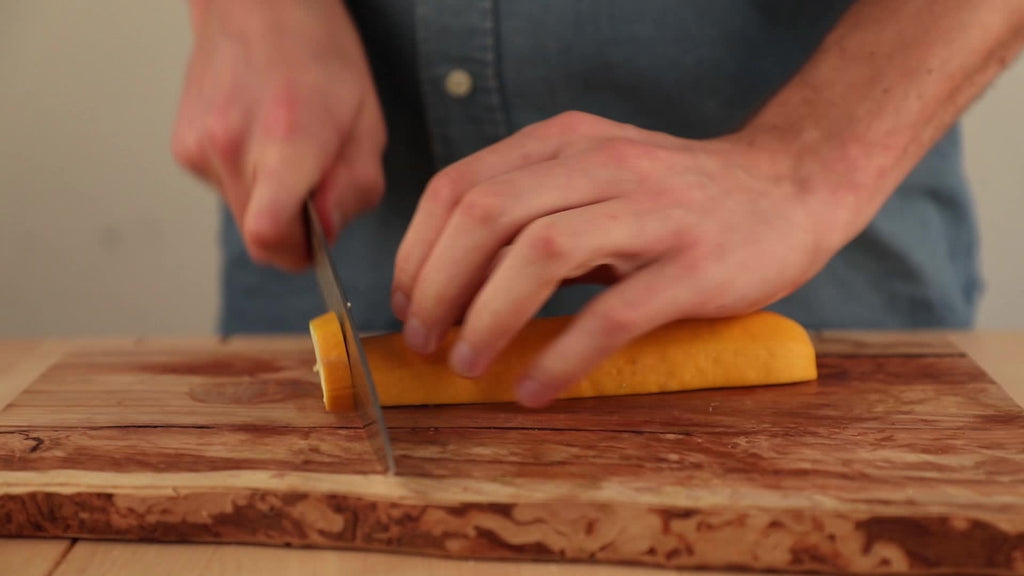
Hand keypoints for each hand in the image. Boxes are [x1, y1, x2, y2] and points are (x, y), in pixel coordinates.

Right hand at [172, 0, 385, 269]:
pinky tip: (260, 138)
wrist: (258, 6)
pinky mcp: (183, 147)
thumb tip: (327, 232)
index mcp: (287, 141)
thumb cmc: (318, 55)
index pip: (269, 236)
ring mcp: (200, 147)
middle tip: (313, 185)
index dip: (297, 254)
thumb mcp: (367, 122)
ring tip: (286, 150)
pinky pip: (224, 188)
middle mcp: (233, 146)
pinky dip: (248, 178)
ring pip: (241, 213)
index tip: (316, 244)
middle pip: (258, 235)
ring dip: (270, 199)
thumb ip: (355, 187)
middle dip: (293, 228)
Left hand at [392, 111, 853, 406]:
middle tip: (424, 341)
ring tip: (467, 365)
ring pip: (538, 254)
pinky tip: (534, 388)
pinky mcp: (693, 266)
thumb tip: (452, 280)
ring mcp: (651, 212)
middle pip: (486, 215)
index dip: (416, 250)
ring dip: (486, 318)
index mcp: (566, 141)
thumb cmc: (676, 196)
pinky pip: (610, 315)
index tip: (407, 302)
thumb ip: (532, 209)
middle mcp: (602, 163)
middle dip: (436, 286)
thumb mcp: (597, 176)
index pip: (461, 186)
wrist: (790, 187)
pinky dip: (560, 357)